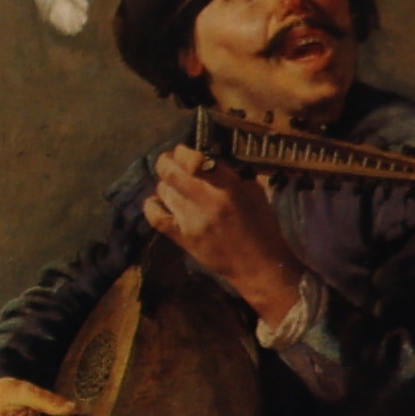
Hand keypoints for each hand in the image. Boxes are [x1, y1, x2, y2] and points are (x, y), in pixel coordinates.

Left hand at [142, 144, 307, 333]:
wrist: (257, 265)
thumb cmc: (261, 226)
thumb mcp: (254, 192)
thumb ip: (231, 175)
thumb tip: (207, 161)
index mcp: (228, 189)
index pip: (196, 162)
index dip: (184, 152)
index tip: (182, 149)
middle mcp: (206, 202)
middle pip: (172, 174)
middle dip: (166, 161)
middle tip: (169, 158)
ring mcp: (190, 221)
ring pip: (163, 191)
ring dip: (165, 182)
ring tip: (172, 182)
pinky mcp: (181, 238)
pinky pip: (155, 217)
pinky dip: (153, 205)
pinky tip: (158, 201)